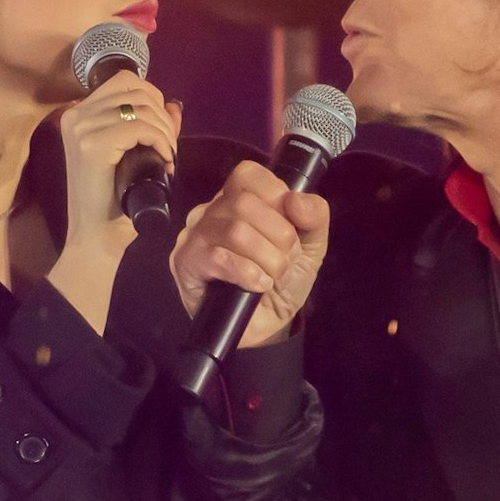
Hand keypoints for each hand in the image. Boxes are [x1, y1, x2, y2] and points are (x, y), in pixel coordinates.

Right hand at [48, 72, 180, 330]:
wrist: (97, 236)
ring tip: (168, 157)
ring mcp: (81, 129)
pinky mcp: (92, 146)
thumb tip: (175, 105)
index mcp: (78, 113)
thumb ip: (153, 127)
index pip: (125, 81)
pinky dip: (161, 142)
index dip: (153, 99)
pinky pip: (140, 128)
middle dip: (162, 116)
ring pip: (141, 108)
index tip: (161, 131)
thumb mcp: (135, 155)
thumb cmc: (115, 199)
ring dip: (164, 132)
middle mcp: (75, 115)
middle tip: (168, 147)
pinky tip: (164, 162)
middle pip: (136, 90)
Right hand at [170, 160, 330, 348]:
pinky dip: (248, 273)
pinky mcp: (185, 263)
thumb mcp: (311, 246)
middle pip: (244, 203)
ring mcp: (194, 236)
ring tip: (272, 277)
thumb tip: (295, 199)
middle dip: (279, 237)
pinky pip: (218, 258)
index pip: (248, 175)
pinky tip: (257, 286)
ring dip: (267, 259)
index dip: (276, 198)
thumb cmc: (282, 280)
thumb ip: (314, 216)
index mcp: (238, 197)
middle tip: (285, 261)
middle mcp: (210, 211)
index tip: (289, 229)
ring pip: (234, 231)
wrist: (267, 326)